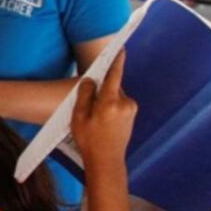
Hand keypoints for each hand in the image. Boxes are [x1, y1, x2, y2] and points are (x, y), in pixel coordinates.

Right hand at [71, 51, 136, 165]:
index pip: (114, 75)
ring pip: (114, 96)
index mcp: (110, 102)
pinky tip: (101, 121)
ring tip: (93, 117)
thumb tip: (90, 80)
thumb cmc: (89, 140)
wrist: (106, 161)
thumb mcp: (78, 117)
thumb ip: (85, 95)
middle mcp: (125, 103)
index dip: (116, 61)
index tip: (120, 49)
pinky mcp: (132, 116)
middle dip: (101, 90)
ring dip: (104, 100)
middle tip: (87, 104)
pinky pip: (118, 104)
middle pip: (112, 86)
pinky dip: (109, 107)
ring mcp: (130, 110)